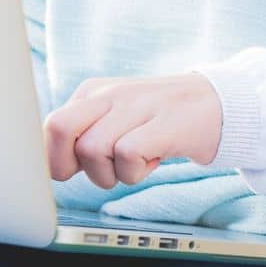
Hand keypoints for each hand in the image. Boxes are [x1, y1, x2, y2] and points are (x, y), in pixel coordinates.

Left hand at [43, 72, 222, 188]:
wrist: (216, 105)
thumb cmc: (158, 122)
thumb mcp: (115, 121)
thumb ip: (83, 137)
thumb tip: (51, 168)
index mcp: (92, 93)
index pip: (49, 125)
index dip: (53, 159)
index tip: (72, 172)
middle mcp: (109, 94)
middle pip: (59, 128)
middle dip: (69, 164)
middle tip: (98, 171)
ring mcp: (137, 106)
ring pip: (93, 149)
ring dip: (111, 174)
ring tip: (134, 163)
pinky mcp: (163, 123)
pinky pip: (127, 155)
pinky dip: (135, 172)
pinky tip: (153, 160)